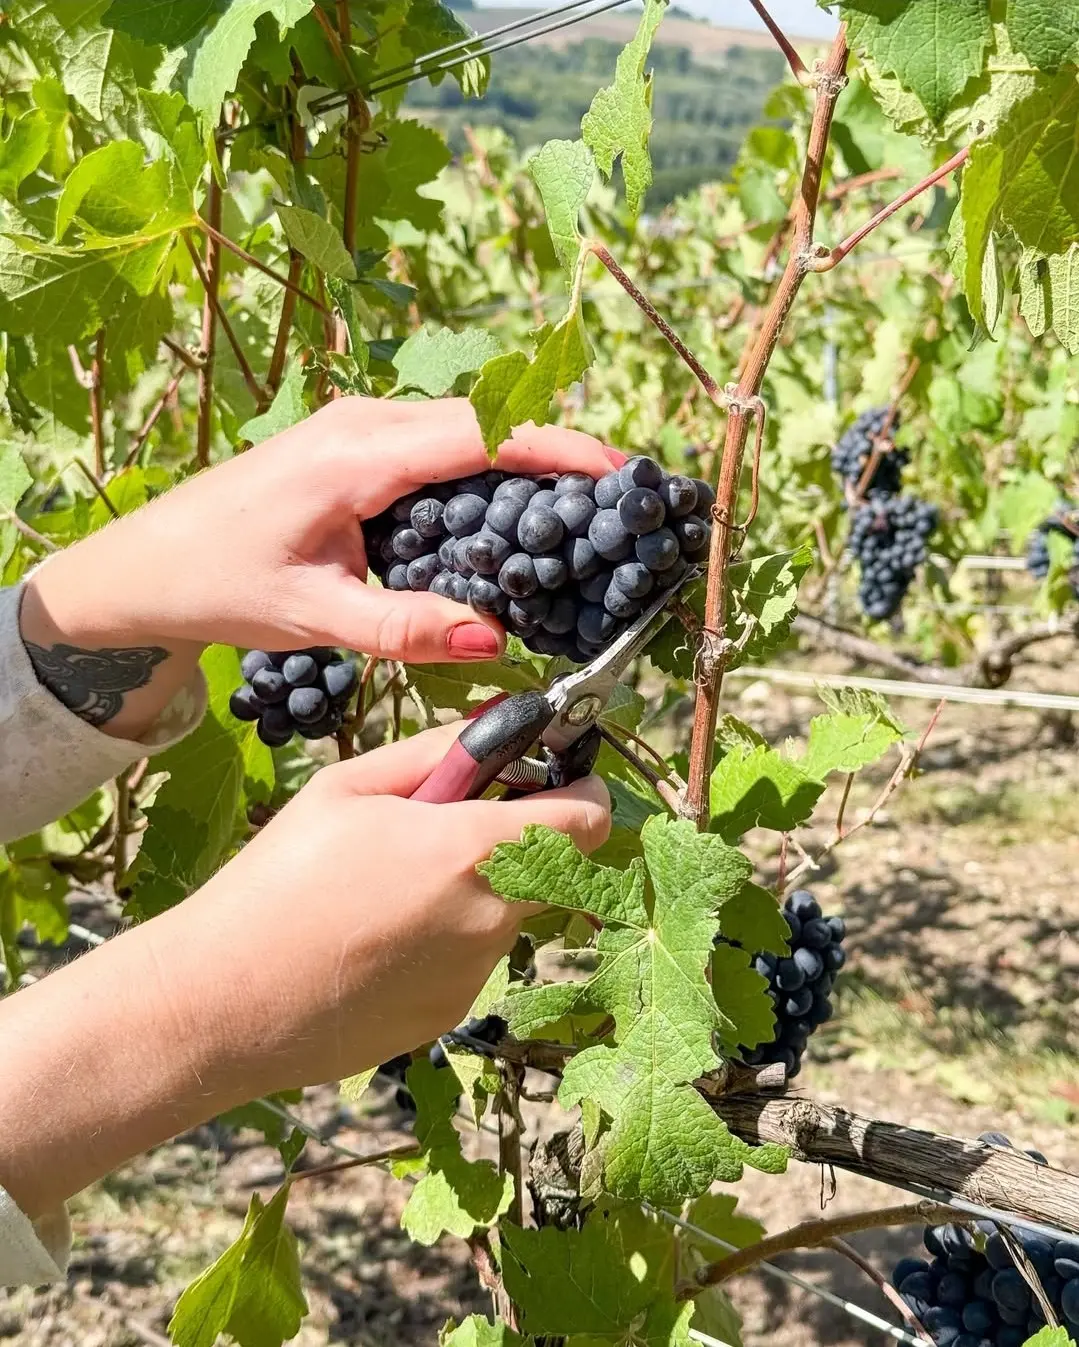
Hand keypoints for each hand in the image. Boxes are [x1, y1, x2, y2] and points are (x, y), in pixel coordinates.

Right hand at [0, 725, 610, 1218]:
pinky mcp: (451, 1014)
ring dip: (478, 891)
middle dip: (524, 841)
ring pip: (509, 913)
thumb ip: (438, 751)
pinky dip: (446, 940)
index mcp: (474, 849)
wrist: (223, 1003)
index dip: (584, 795)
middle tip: (452, 830)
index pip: (587, 820)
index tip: (560, 783)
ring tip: (389, 890)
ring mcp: (476, 974)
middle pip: (555, 868)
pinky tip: (377, 941)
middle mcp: (492, 916)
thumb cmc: (277, 880)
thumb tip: (500, 720)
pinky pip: (471, 960)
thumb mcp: (350, 788)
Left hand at [19, 399, 622, 736]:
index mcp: (354, 454)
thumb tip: (493, 641)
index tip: (617, 469)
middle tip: (616, 499)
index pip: (480, 435)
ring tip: (580, 510)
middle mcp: (362, 424)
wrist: (143, 565)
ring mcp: (357, 430)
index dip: (555, 447)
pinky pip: (436, 450)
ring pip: (462, 433)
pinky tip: (507, 520)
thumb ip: (403, 627)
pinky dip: (482, 476)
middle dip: (554, 453)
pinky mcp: (354, 449)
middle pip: (484, 423)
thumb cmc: (217, 583)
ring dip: (521, 464)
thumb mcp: (312, 613)